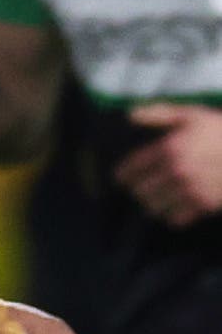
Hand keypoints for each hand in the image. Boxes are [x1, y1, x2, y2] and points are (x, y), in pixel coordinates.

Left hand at [115, 103, 221, 228]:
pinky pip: (174, 219)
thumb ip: (159, 114)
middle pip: (139, 192)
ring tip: (158, 198)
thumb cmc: (221, 131)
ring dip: (153, 204)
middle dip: (138, 190)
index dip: (122, 175)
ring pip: (153, 208)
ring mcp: (190, 189)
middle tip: (142, 188)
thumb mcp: (192, 115)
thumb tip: (129, 115)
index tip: (123, 178)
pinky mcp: (204, 204)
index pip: (130, 170)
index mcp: (169, 148)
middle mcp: (176, 171)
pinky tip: (177, 207)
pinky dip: (172, 215)